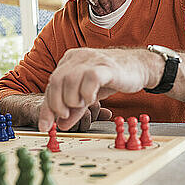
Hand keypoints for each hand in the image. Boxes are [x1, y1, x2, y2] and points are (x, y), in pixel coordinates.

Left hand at [38, 48, 158, 131]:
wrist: (139, 67)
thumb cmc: (113, 78)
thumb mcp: (89, 95)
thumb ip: (75, 108)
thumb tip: (61, 125)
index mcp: (69, 62)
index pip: (51, 85)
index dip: (47, 108)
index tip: (45, 126)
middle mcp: (78, 58)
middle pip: (56, 81)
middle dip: (57, 104)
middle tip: (65, 116)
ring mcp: (91, 60)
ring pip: (70, 79)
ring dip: (72, 99)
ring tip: (82, 104)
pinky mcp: (106, 66)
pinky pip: (90, 79)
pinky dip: (87, 93)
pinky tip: (92, 99)